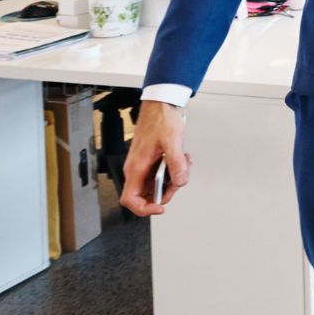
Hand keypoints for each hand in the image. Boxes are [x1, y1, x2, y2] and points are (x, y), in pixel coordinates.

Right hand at [120, 100, 189, 215]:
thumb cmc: (160, 119)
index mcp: (136, 167)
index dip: (144, 209)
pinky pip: (160, 175)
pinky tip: (180, 160)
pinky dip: (172, 171)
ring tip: (182, 165)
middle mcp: (136, 169)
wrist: (159, 105)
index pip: (130, 199)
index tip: (160, 207)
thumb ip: (176, 164)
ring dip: (172, 180)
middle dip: (166, 192)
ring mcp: (143, 165)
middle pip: (146, 195)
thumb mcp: (172, 141)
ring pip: (156, 185)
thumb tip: (180, 181)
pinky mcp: (150, 161)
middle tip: (179, 180)